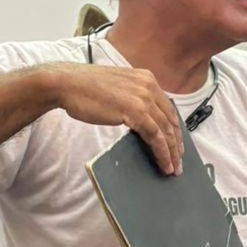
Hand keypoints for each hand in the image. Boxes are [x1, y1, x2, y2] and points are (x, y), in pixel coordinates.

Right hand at [48, 63, 183, 174]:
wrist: (68, 84)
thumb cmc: (85, 88)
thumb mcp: (117, 89)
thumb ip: (132, 99)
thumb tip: (141, 120)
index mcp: (146, 78)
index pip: (167, 107)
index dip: (174, 128)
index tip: (176, 143)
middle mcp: (149, 86)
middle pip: (170, 119)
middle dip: (176, 143)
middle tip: (179, 160)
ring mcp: (144, 98)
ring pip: (166, 130)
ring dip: (171, 152)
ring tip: (173, 168)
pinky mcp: (136, 111)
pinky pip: (156, 137)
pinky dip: (162, 153)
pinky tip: (164, 164)